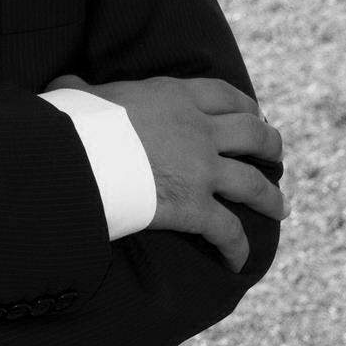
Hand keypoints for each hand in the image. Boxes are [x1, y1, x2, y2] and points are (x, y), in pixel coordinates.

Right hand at [47, 74, 285, 271]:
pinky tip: (237, 261)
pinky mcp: (195, 208)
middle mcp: (198, 130)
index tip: (251, 113)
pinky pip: (229, 232)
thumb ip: (80, 88)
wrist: (74, 156)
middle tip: (274, 155)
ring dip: (271, 198)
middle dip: (270, 146)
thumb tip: (64, 85)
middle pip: (254, 135)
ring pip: (254, 184)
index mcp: (174, 97)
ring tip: (280, 207)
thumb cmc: (73, 122)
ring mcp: (201, 170)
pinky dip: (237, 249)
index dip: (244, 105)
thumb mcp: (79, 95)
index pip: (223, 95)